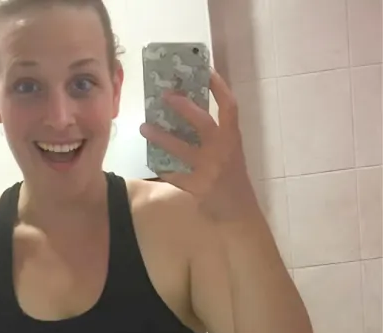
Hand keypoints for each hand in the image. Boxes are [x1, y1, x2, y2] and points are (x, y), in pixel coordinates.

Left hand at [139, 70, 258, 220]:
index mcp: (233, 138)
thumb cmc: (232, 178)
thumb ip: (215, 137)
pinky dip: (162, 166)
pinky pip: (174, 174)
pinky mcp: (198, 187)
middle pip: (203, 122)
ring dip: (161, 137)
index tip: (206, 70)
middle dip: (183, 107)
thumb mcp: (230, 153)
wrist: (239, 210)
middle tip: (164, 95)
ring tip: (143, 127)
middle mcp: (223, 149)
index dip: (218, 87)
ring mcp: (210, 169)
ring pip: (181, 148)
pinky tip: (151, 160)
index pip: (229, 106)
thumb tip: (188, 116)